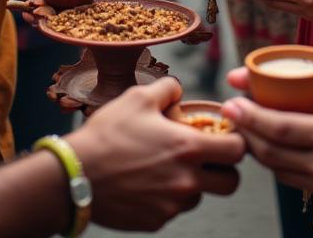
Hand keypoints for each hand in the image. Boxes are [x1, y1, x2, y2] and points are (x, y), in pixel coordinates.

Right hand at [69, 77, 244, 231]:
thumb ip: (168, 89)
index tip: (223, 135)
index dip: (236, 141)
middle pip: (231, 183)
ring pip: (200, 196)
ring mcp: (172, 206)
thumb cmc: (108, 134)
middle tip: (207, 156)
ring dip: (193, 183)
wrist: (75, 175)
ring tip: (166, 166)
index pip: (238, 151)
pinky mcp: (155, 222)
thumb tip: (179, 90)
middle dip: (224, 169)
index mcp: (188, 149)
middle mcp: (186, 181)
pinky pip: (173, 210)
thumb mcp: (138, 97)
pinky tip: (147, 182)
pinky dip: (167, 197)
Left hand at [222, 62, 312, 219]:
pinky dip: (280, 165)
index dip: (251, 117)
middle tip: (230, 113)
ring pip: (278, 170)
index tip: (232, 102)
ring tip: (247, 130)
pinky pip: (295, 182)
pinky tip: (276, 150)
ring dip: (259, 151)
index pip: (279, 128)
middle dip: (245, 132)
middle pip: (270, 152)